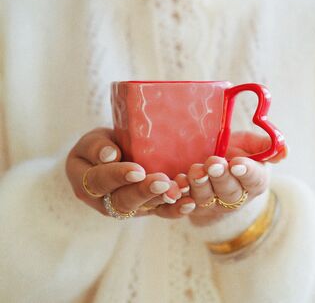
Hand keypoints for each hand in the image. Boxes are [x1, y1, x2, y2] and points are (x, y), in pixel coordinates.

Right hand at [65, 127, 194, 217]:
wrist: (109, 159)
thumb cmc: (100, 146)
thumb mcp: (92, 141)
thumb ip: (96, 147)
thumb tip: (109, 155)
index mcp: (85, 183)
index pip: (99, 181)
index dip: (118, 176)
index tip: (137, 170)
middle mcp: (103, 202)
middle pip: (122, 201)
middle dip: (144, 192)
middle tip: (163, 183)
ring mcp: (125, 208)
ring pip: (143, 209)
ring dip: (162, 201)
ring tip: (180, 191)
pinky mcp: (144, 209)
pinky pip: (158, 213)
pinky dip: (174, 210)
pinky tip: (189, 204)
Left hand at [174, 132, 287, 225]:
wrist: (209, 165)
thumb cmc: (230, 151)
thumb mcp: (247, 144)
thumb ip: (263, 145)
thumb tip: (285, 152)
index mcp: (253, 181)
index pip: (254, 179)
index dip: (246, 172)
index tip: (237, 163)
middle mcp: (234, 196)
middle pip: (229, 191)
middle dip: (221, 177)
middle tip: (214, 164)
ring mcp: (212, 203)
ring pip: (206, 198)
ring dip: (200, 185)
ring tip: (196, 170)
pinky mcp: (192, 206)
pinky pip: (185, 205)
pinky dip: (181, 197)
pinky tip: (179, 183)